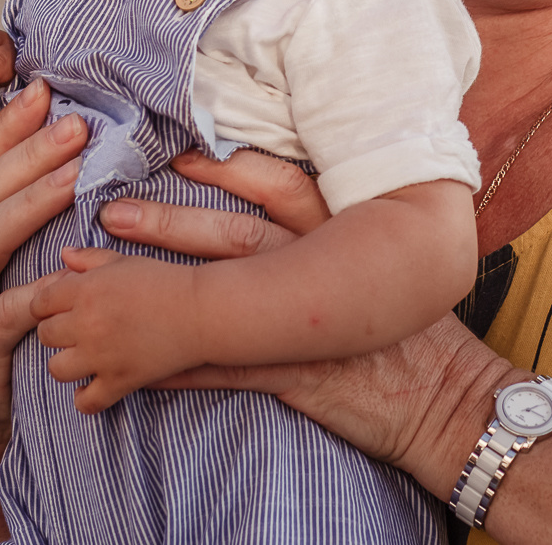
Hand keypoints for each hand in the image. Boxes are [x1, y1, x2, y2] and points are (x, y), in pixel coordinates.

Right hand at [0, 79, 84, 541]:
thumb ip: (12, 232)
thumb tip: (58, 170)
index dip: (5, 128)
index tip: (44, 89)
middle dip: (27, 151)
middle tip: (75, 120)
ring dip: (32, 199)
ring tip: (77, 169)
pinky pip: (4, 313)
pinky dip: (37, 290)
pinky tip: (70, 269)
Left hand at [32, 250, 204, 411]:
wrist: (202, 311)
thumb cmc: (165, 281)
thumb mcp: (125, 262)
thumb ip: (90, 258)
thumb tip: (63, 254)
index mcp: (85, 289)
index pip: (40, 303)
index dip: (48, 306)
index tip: (61, 308)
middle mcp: (87, 323)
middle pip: (45, 336)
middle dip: (57, 332)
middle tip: (77, 330)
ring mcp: (101, 356)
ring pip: (57, 369)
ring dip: (67, 363)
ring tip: (83, 357)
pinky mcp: (120, 381)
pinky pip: (87, 402)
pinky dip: (86, 399)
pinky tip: (93, 387)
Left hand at [96, 150, 511, 490]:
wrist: (449, 398)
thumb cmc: (420, 333)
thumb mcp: (392, 262)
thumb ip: (350, 226)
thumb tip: (308, 194)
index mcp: (340, 236)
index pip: (276, 186)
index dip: (224, 168)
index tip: (177, 153)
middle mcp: (317, 271)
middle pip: (233, 235)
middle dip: (169, 223)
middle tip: (111, 211)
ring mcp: (304, 324)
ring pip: (220, 296)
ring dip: (158, 286)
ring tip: (103, 279)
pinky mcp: (295, 374)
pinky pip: (227, 370)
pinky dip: (181, 367)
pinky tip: (141, 366)